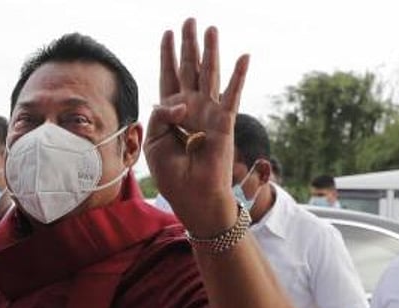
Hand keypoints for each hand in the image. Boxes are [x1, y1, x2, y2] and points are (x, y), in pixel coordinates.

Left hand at [143, 18, 249, 236]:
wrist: (193, 196)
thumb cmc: (173, 173)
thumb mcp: (155, 142)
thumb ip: (161, 115)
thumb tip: (181, 100)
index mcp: (173, 112)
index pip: (169, 76)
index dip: (168, 55)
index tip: (167, 33)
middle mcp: (192, 108)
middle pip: (190, 68)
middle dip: (189, 44)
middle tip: (190, 19)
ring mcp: (209, 113)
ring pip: (210, 75)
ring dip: (211, 51)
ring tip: (211, 28)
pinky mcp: (223, 123)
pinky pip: (231, 96)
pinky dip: (238, 76)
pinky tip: (244, 57)